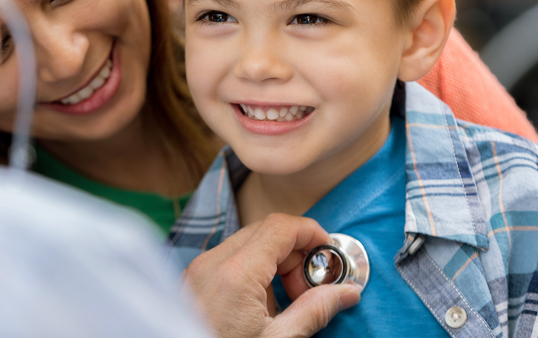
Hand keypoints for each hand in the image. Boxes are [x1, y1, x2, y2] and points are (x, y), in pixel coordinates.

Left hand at [183, 213, 360, 337]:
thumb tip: (346, 292)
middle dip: (295, 255)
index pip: (281, 227)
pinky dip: (252, 272)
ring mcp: (197, 270)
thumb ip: (315, 311)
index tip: (329, 253)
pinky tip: (259, 308)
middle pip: (266, 233)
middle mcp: (211, 263)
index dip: (312, 234)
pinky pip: (229, 260)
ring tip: (283, 305)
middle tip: (308, 291)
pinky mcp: (191, 281)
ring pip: (247, 244)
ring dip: (274, 264)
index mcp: (235, 273)